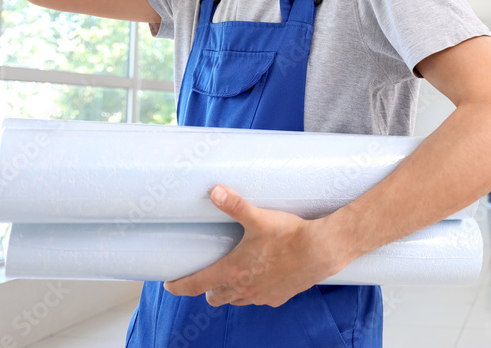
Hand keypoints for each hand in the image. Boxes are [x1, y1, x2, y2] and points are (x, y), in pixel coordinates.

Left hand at [163, 185, 341, 306]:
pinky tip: (263, 277)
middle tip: (208, 274)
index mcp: (233, 271)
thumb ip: (235, 205)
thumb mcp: (260, 218)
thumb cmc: (289, 236)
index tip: (170, 284)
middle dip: (208, 288)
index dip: (178, 286)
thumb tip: (215, 190)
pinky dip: (256, 292)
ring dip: (231, 292)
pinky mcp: (278, 297)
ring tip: (236, 275)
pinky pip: (259, 300)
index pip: (195, 285)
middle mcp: (244, 289)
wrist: (321, 251)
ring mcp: (261, 296)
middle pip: (214, 297)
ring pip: (236, 300)